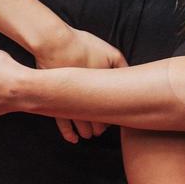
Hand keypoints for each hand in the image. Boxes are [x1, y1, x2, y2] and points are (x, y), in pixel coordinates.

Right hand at [29, 26, 126, 144]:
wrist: (55, 44)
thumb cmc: (83, 46)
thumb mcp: (110, 53)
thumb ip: (121, 66)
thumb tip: (129, 77)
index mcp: (103, 89)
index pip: (113, 109)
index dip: (115, 115)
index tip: (115, 117)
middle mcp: (88, 99)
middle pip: (98, 120)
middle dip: (101, 126)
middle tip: (102, 130)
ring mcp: (71, 102)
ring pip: (81, 124)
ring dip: (87, 131)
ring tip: (90, 135)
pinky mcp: (55, 101)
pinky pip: (62, 122)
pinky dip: (68, 132)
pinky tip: (73, 139)